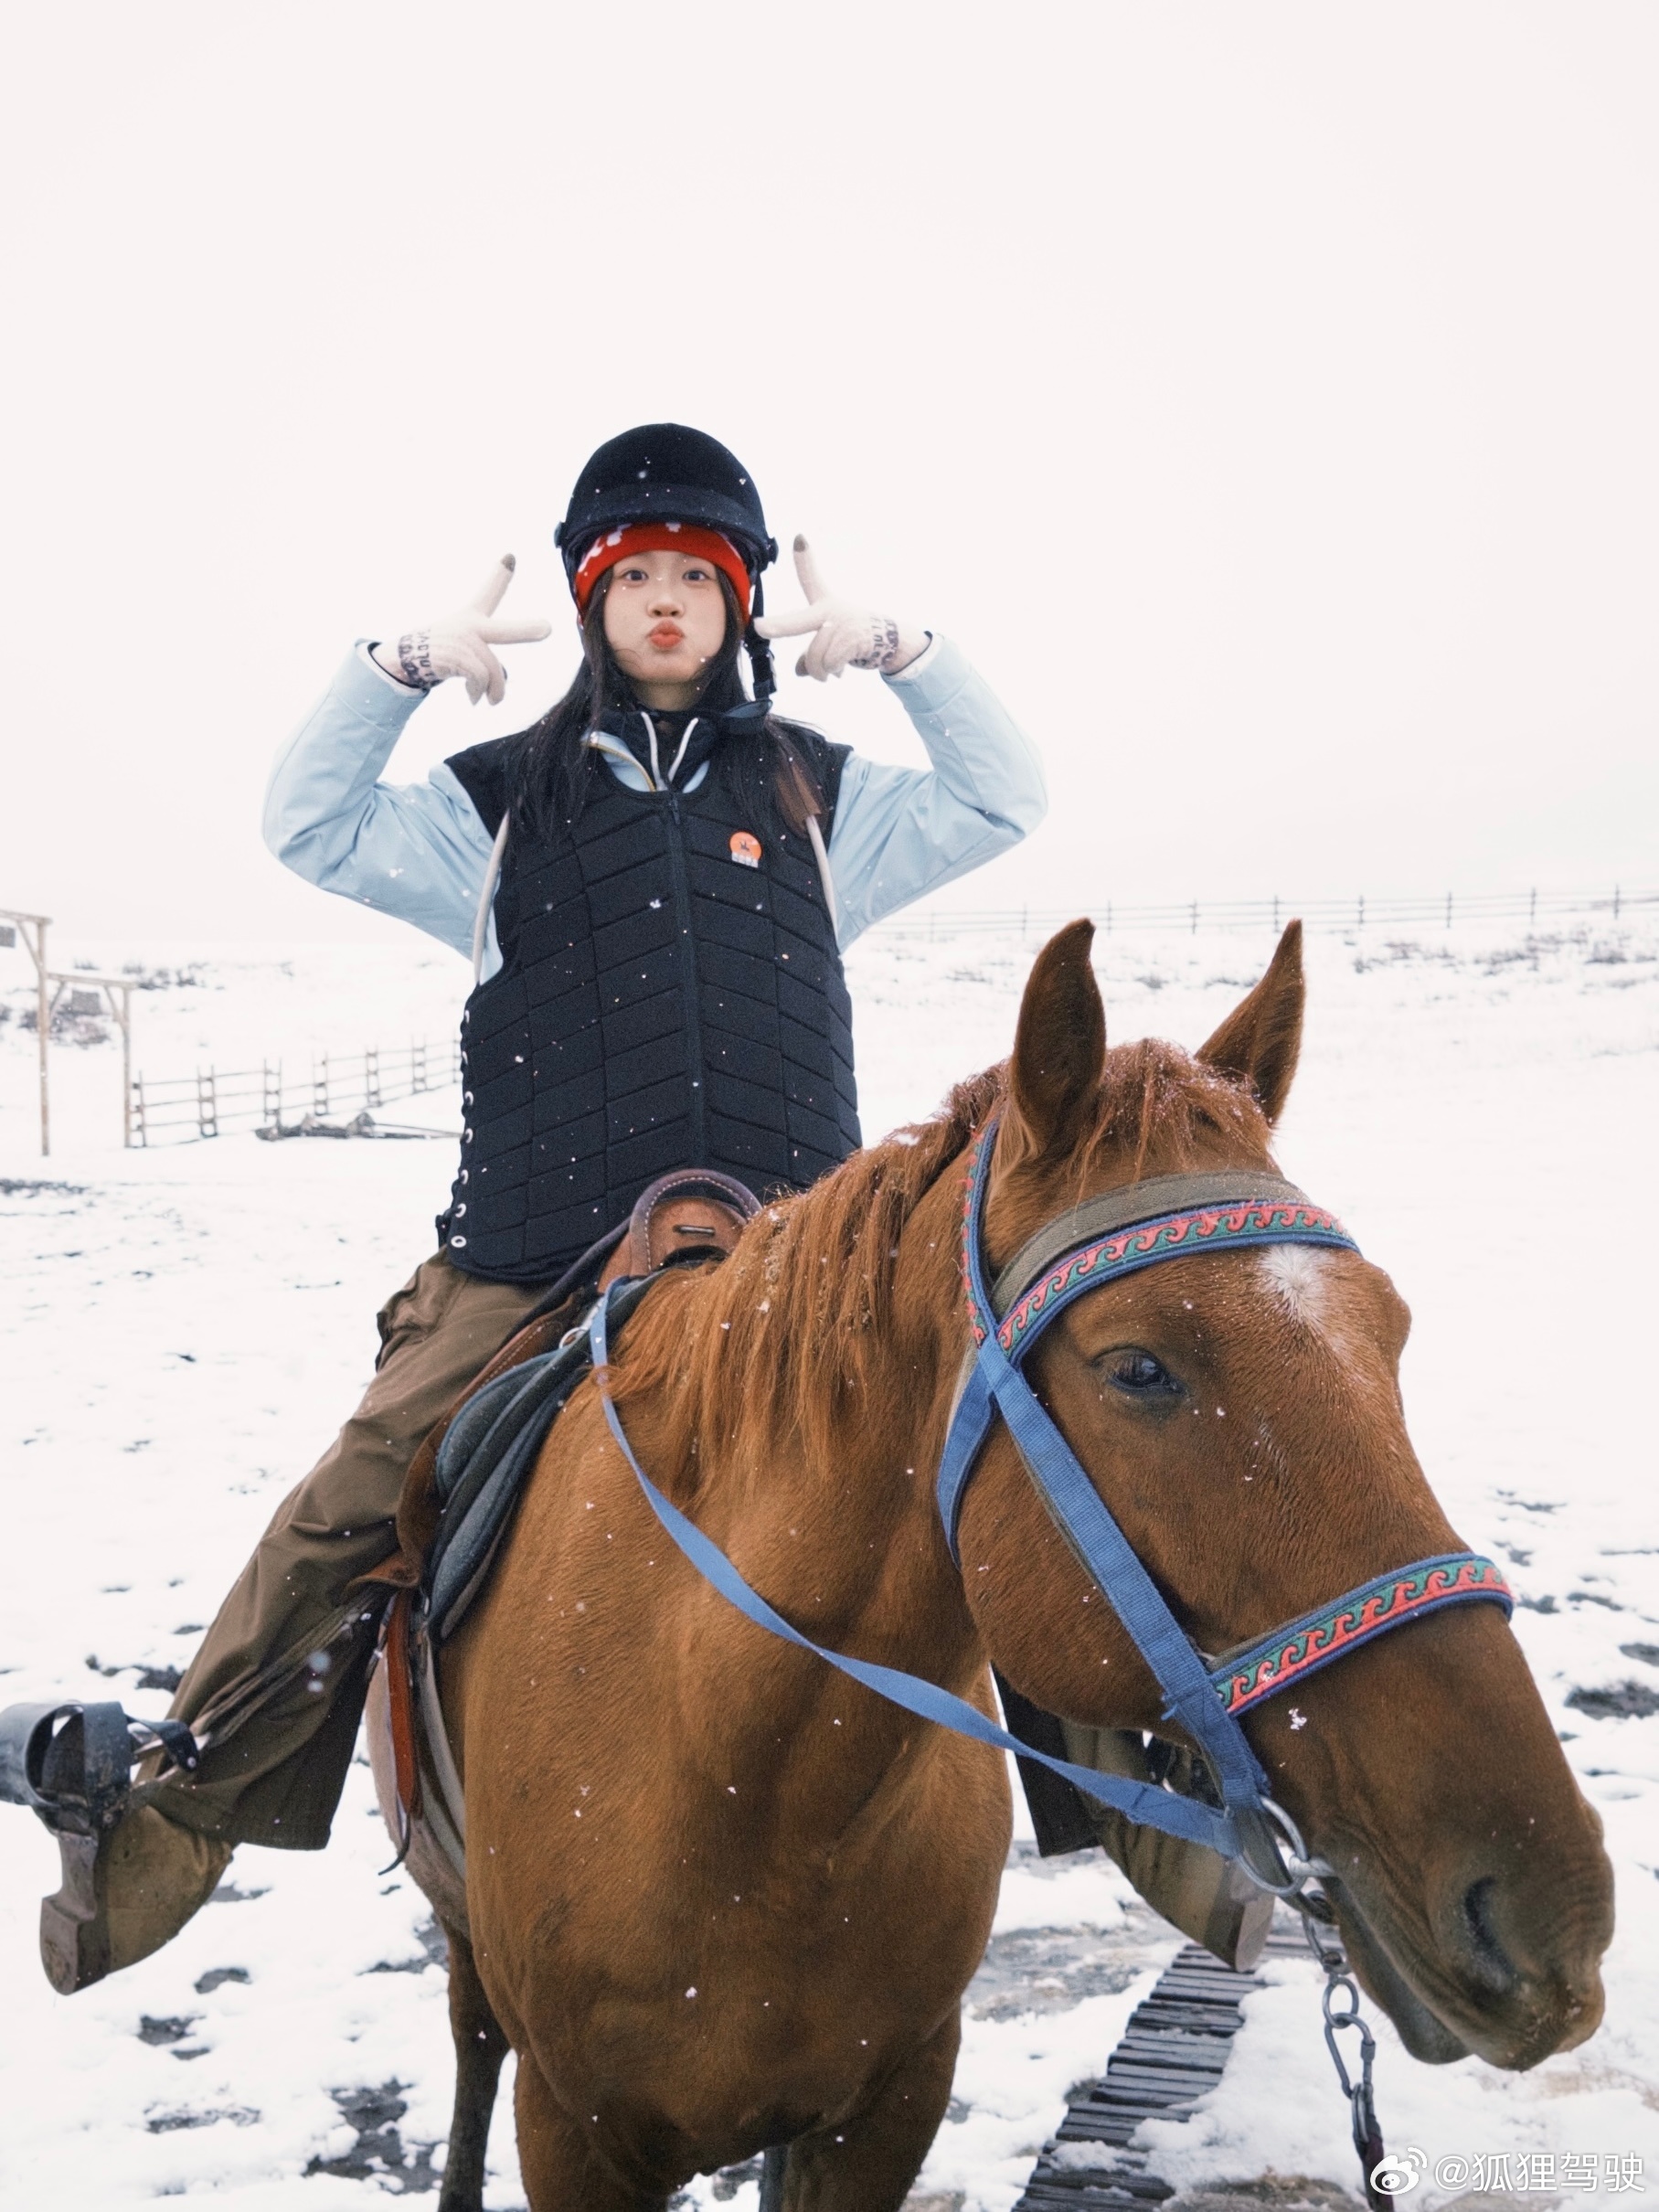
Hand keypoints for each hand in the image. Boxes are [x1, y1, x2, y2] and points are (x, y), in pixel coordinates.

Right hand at [372, 556, 551, 705]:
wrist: (406, 660)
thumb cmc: (443, 653)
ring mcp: (461, 640)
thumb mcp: (468, 651)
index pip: (488, 593)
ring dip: (495, 691)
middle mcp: (469, 625)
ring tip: (492, 700)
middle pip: (504, 631)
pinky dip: (478, 692)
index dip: (500, 575)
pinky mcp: (454, 655)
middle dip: (527, 630)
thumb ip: (490, 661)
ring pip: (492, 671)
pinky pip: (479, 678)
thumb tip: (503, 678)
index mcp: (472, 618)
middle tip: (548, 629)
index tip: (510, 556)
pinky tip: (473, 699)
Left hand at [753, 537, 927, 680]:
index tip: (799, 537)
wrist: (891, 642)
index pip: (811, 579)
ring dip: (820, 671)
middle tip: (760, 627)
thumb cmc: (853, 638)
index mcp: (824, 605)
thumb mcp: (829, 641)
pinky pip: (831, 663)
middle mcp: (831, 610)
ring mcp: (842, 624)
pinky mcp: (854, 638)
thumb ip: (810, 654)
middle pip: (798, 622)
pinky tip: (841, 670)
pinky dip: (833, 672)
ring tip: (830, 671)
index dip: (805, 558)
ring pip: (815, 656)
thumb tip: (800, 670)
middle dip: (777, 625)